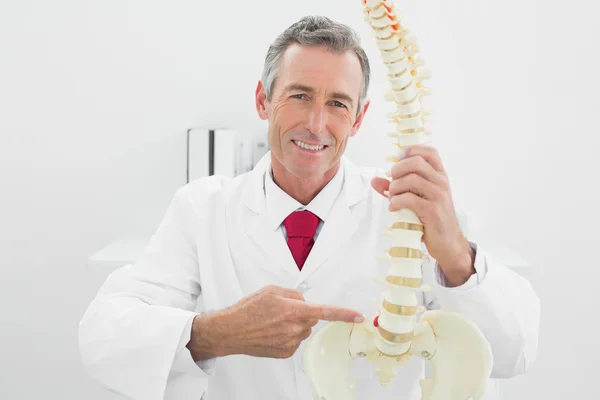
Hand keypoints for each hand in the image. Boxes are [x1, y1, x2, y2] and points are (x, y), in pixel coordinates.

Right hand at [187, 285, 363, 359]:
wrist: (230, 331)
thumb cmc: (247, 310)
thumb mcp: (271, 291)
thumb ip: (293, 294)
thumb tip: (302, 301)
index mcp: (294, 311)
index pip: (325, 311)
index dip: (344, 314)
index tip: (358, 316)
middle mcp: (295, 328)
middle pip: (310, 318)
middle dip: (300, 313)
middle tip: (280, 310)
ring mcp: (290, 342)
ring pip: (302, 330)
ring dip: (292, 324)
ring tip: (271, 322)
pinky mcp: (285, 352)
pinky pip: (294, 340)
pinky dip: (286, 335)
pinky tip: (270, 332)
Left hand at [370, 145, 474, 286]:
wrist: (448, 242)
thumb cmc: (431, 218)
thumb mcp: (416, 198)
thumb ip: (396, 188)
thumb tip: (374, 180)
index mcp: (440, 175)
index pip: (429, 151)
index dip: (410, 151)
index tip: (397, 162)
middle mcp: (441, 182)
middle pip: (415, 162)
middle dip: (397, 170)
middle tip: (392, 183)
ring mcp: (438, 196)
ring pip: (410, 179)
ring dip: (395, 188)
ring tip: (392, 198)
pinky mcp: (432, 210)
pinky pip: (409, 199)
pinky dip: (396, 202)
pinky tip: (394, 208)